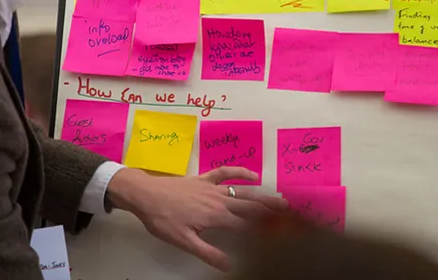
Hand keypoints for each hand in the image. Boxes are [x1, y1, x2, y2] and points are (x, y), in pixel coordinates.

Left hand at [106, 166, 286, 270]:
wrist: (146, 194)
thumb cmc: (163, 220)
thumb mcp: (183, 241)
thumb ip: (208, 253)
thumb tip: (230, 266)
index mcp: (216, 217)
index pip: (246, 225)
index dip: (263, 230)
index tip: (280, 234)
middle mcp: (219, 200)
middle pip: (250, 206)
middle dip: (271, 211)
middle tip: (291, 213)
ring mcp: (213, 187)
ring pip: (243, 191)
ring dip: (263, 195)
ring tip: (280, 199)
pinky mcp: (204, 179)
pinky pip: (225, 172)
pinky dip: (240, 172)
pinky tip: (253, 174)